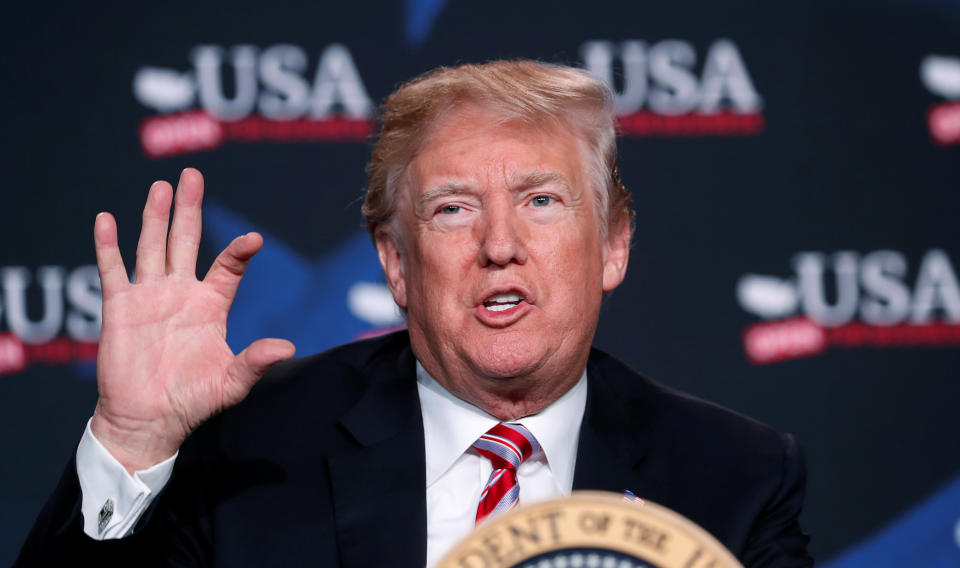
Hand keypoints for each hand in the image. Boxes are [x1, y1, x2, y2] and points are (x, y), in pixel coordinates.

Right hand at [90, 168, 295, 473]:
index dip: (239, 252)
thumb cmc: (192, 401)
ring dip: (155, 216)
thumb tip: (288, 347)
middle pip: (186, 241)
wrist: (148, 420)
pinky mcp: (119, 307)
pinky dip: (109, 245)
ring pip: (152, 246)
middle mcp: (181, 293)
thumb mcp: (231, 383)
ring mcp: (149, 296)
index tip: (253, 239)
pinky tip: (107, 220)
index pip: (228, 267)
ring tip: (161, 186)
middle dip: (190, 208)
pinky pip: (113, 270)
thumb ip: (255, 361)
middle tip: (193, 175)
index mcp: (210, 305)